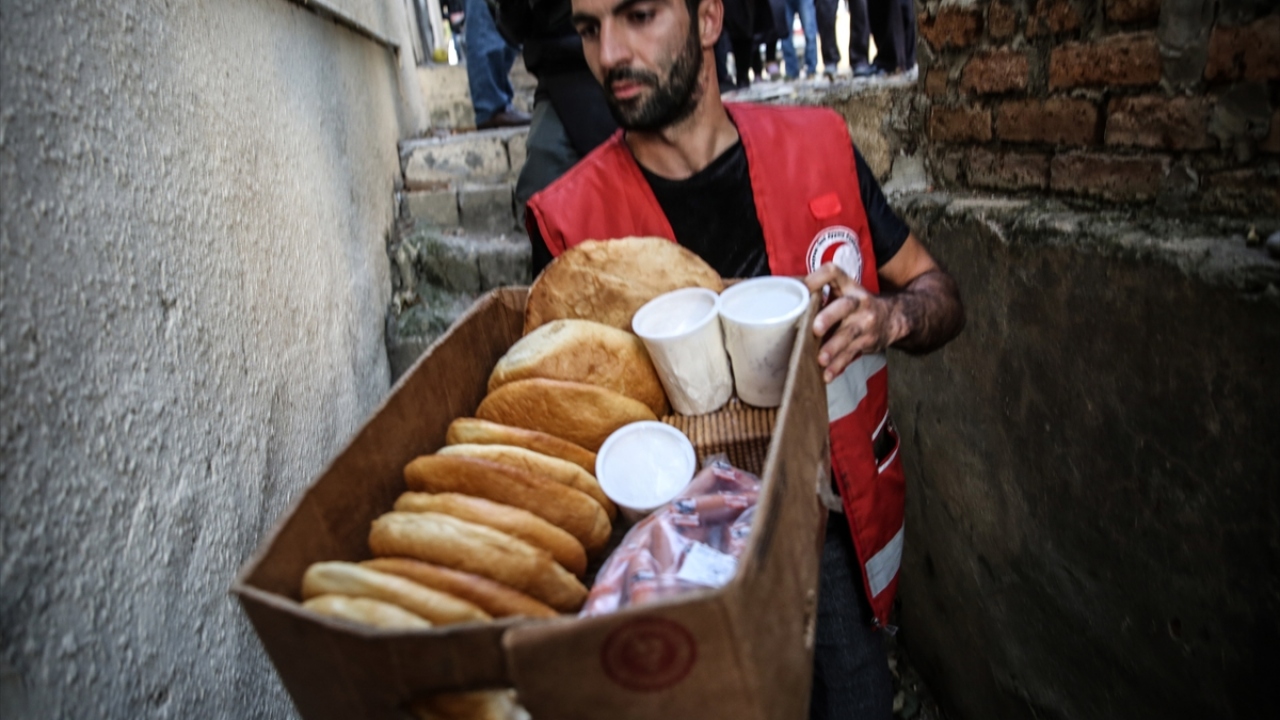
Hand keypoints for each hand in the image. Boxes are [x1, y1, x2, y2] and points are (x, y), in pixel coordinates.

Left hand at [803, 263, 905, 382]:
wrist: (893, 318)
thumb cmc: (857, 306)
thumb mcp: (844, 293)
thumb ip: (820, 295)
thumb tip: (784, 302)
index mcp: (848, 286)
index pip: (832, 273)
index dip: (816, 278)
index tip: (800, 287)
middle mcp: (858, 302)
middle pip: (844, 306)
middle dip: (829, 317)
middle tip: (815, 328)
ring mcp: (865, 322)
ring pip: (849, 334)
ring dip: (834, 348)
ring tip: (821, 359)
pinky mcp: (867, 341)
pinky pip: (851, 354)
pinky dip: (839, 366)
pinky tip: (827, 374)